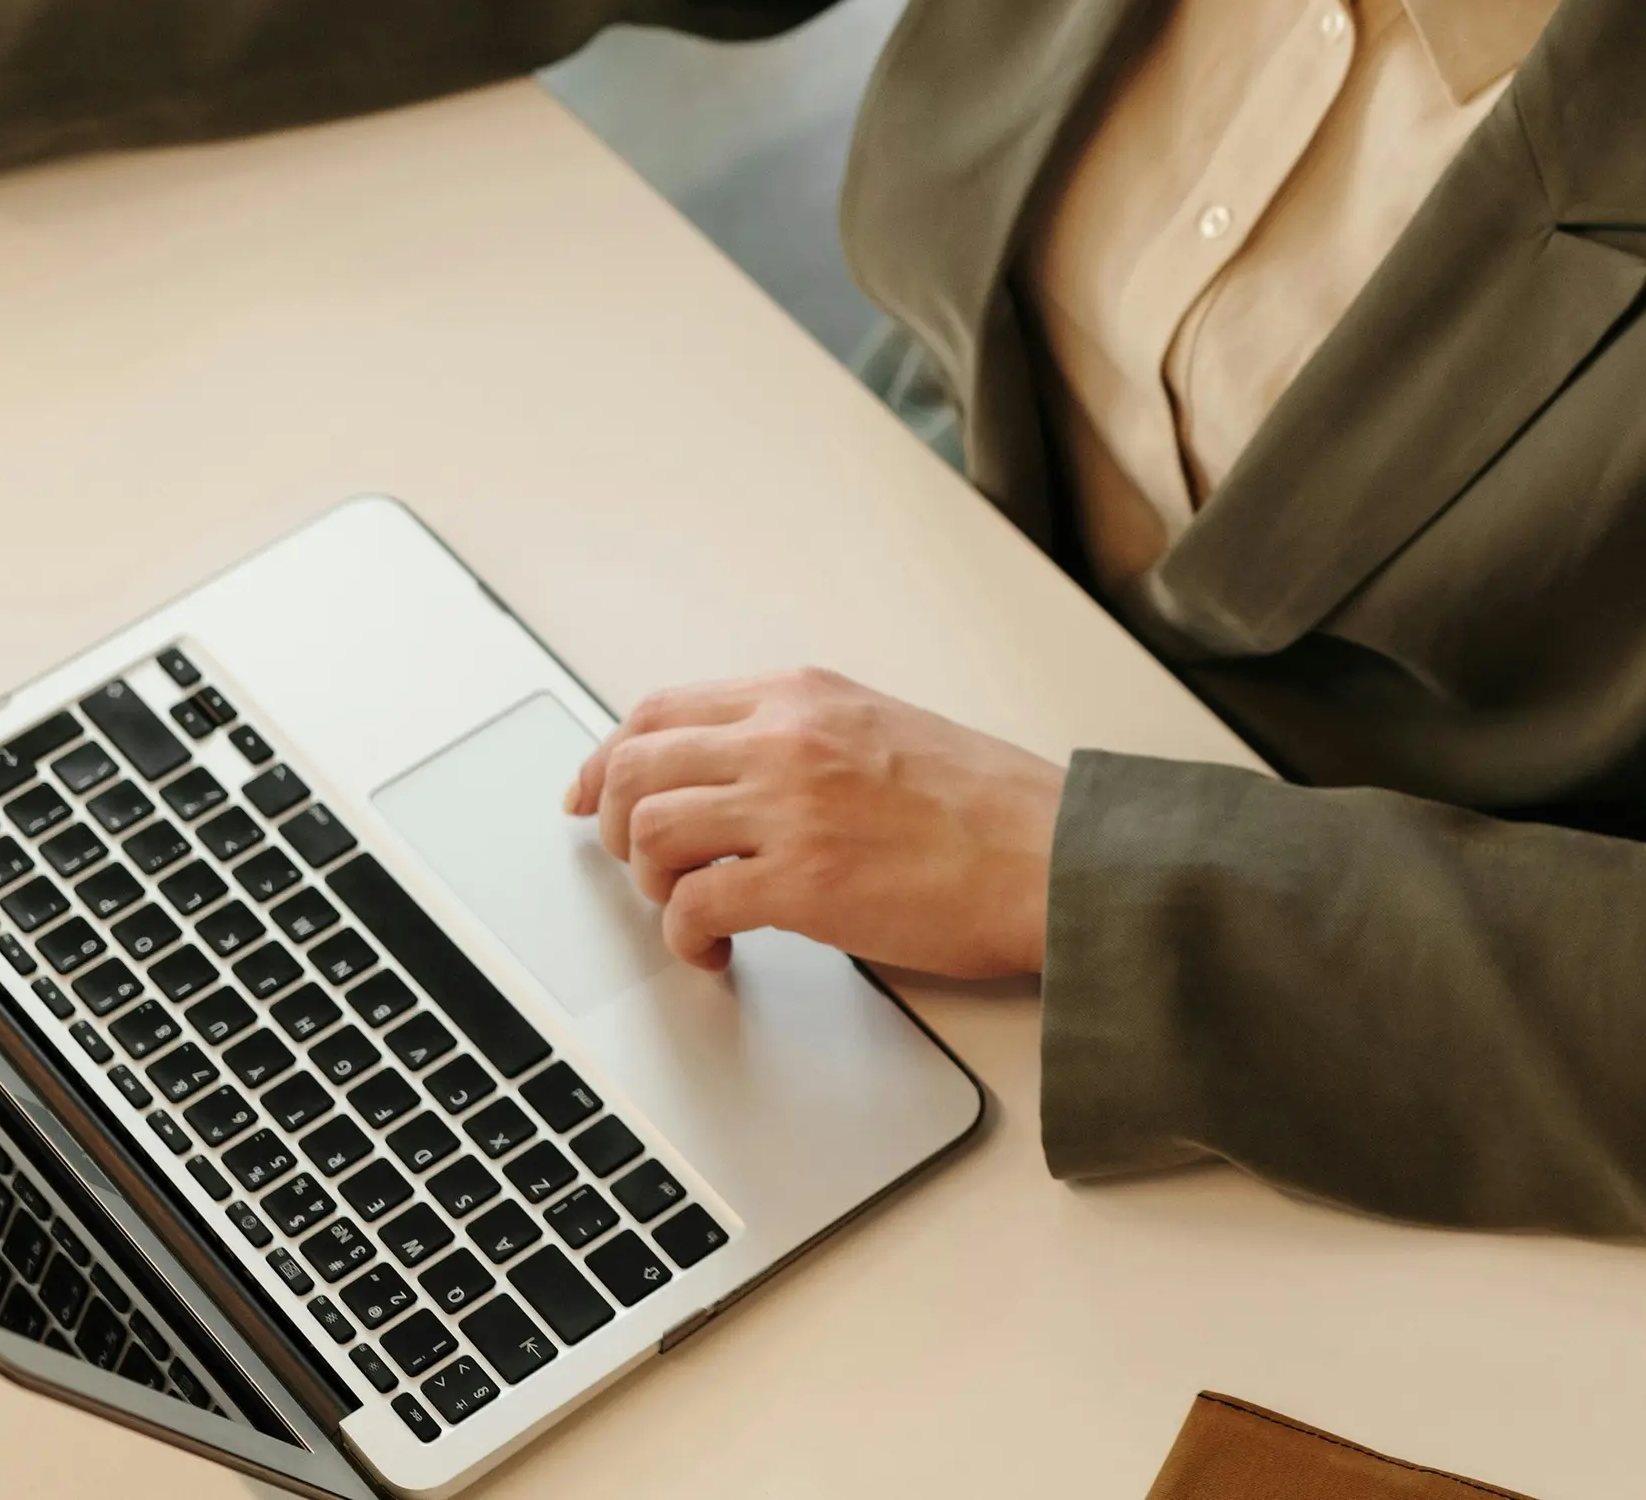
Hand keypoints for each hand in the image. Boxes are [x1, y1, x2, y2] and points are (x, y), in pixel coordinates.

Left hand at [564, 669, 1064, 978]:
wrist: (1055, 856)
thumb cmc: (991, 809)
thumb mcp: (884, 730)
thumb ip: (805, 738)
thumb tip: (731, 775)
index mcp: (804, 695)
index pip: (659, 708)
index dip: (607, 759)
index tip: (590, 794)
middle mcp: (785, 737)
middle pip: (635, 766)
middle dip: (617, 826)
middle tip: (638, 868)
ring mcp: (790, 806)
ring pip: (651, 833)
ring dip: (652, 885)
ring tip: (690, 912)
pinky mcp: (802, 882)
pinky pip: (691, 906)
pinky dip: (685, 938)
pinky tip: (716, 950)